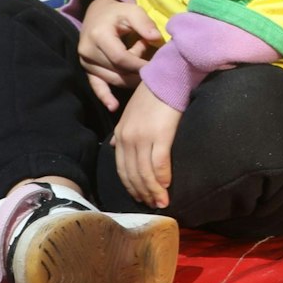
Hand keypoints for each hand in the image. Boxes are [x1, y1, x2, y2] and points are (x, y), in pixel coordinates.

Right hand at [78, 0, 163, 110]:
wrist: (97, 14)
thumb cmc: (118, 14)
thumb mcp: (133, 11)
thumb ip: (144, 23)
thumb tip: (156, 39)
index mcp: (99, 36)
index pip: (121, 58)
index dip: (139, 64)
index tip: (155, 66)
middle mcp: (88, 51)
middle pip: (118, 70)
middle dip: (137, 69)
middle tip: (148, 61)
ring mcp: (86, 62)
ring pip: (113, 79)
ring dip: (130, 75)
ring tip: (139, 62)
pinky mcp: (87, 70)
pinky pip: (96, 86)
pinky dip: (105, 96)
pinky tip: (113, 106)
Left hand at [114, 83, 181, 208]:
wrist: (168, 77)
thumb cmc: (153, 94)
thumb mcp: (130, 113)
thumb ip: (122, 132)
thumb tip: (114, 147)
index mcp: (120, 134)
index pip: (122, 168)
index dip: (131, 186)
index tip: (141, 197)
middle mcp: (127, 139)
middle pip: (132, 174)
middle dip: (142, 193)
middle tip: (153, 205)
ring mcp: (142, 138)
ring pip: (144, 173)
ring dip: (153, 191)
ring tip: (162, 202)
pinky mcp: (160, 136)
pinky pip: (159, 163)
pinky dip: (162, 178)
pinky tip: (167, 186)